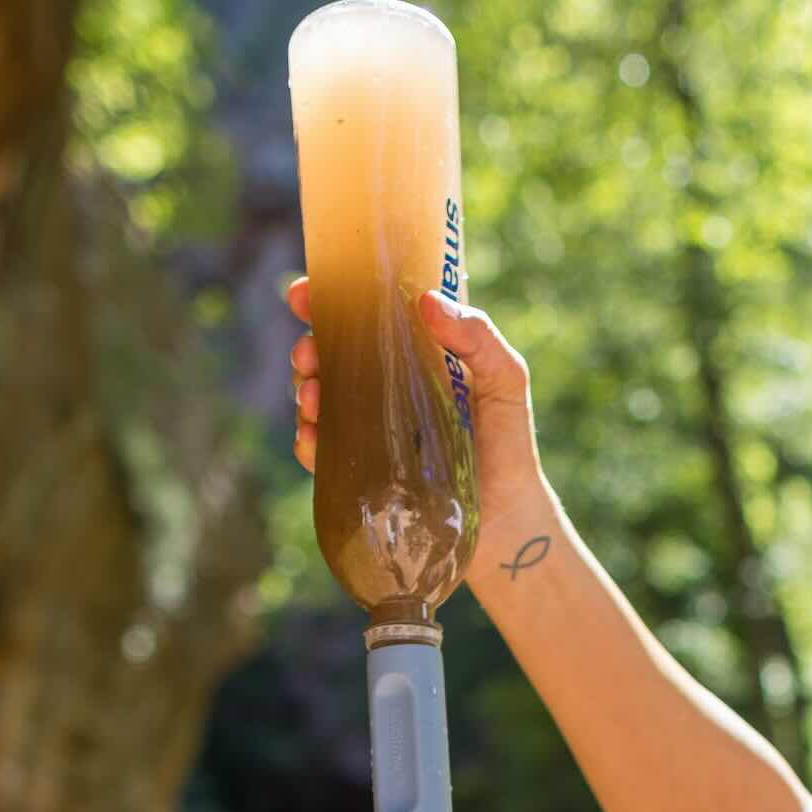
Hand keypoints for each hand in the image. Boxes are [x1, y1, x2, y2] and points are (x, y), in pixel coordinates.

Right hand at [284, 275, 553, 520]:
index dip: (329, 299)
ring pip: (318, 399)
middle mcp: (384, 387)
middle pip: (330, 356)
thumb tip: (426, 301)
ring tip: (314, 398)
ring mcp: (368, 429)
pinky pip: (321, 451)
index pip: (365, 318)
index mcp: (414, 355)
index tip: (303, 293)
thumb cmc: (509, 442)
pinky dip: (309, 441)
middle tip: (309, 353)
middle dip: (308, 348)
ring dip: (306, 392)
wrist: (504, 519)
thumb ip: (478, 337)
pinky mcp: (359, 471)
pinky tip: (313, 439)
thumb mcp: (504, 379)